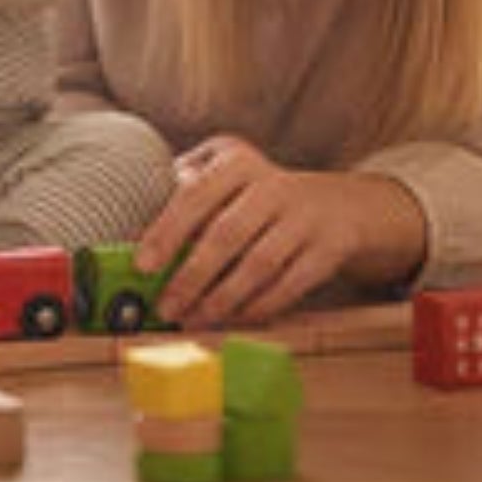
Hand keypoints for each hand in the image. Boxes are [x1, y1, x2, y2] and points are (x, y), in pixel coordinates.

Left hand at [132, 136, 422, 325]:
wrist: (343, 204)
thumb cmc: (262, 194)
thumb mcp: (227, 173)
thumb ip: (187, 188)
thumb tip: (138, 230)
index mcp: (237, 163)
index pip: (195, 195)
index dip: (166, 231)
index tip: (142, 264)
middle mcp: (272, 185)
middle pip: (225, 235)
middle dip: (190, 276)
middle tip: (165, 306)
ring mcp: (304, 217)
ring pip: (258, 264)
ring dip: (221, 298)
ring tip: (194, 319)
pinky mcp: (329, 247)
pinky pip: (289, 284)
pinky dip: (259, 305)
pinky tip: (234, 319)